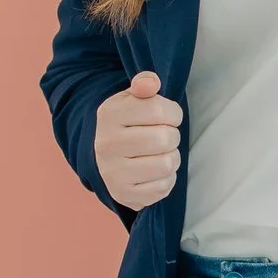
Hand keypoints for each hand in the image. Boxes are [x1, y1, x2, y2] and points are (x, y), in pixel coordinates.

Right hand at [94, 71, 182, 210]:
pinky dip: (166, 179)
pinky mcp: (124, 195)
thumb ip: (144, 84)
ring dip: (171, 158)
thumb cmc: (127, 124)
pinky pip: (164, 187)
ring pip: (167, 164)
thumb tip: (151, 83)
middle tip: (164, 136)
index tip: (167, 116)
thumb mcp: (131, 99)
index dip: (173, 113)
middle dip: (172, 136)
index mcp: (109, 115)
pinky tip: (154, 172)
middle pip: (166, 139)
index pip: (160, 110)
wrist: (104, 158)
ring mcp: (113, 173)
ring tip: (160, 154)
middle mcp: (106, 144)